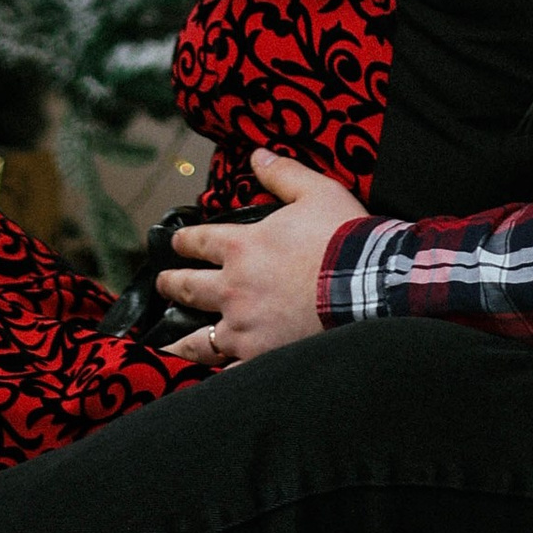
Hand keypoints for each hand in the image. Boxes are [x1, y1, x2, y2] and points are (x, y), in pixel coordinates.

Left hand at [157, 149, 363, 361]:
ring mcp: (245, 328)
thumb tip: (257, 154)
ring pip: (199, 339)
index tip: (175, 243)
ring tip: (166, 342)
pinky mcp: (261, 358)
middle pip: (188, 288)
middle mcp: (234, 289)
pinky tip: (205, 379)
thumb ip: (282, 174)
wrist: (369, 288)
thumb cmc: (343, 239)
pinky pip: (228, 372)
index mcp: (242, 247)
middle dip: (171, 285)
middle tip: (163, 285)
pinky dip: (216, 375)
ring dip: (179, 338)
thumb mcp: (316, 192)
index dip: (183, 241)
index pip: (198, 241)